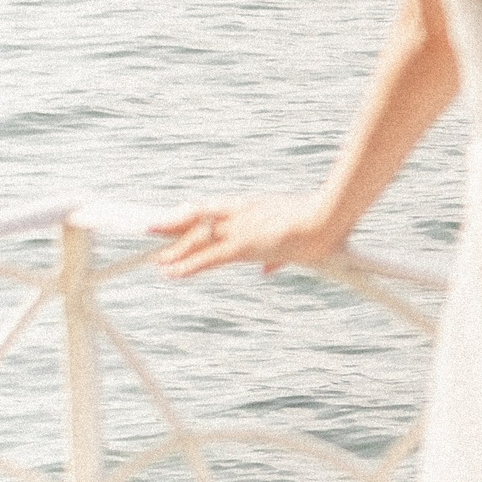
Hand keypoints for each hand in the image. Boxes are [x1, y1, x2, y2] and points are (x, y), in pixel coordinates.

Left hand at [152, 194, 345, 277]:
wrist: (329, 216)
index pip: (215, 209)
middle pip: (198, 218)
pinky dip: (188, 267)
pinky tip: (172, 274)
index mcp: (255, 207)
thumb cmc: (324, 220)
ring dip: (175, 250)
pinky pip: (207, 259)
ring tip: (156, 259)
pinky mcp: (243, 245)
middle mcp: (242, 214)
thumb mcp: (300, 239)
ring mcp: (241, 228)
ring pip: (198, 239)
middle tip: (151, 228)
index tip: (176, 216)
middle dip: (174, 225)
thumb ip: (279, 256)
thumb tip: (267, 269)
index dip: (193, 214)